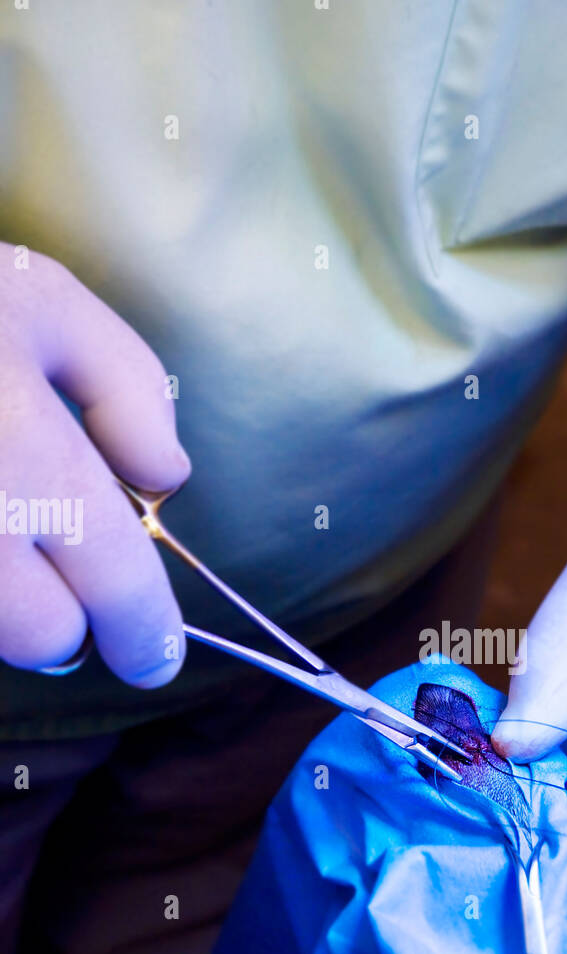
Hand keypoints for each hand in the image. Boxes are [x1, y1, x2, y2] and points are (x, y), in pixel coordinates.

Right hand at [0, 248, 188, 684]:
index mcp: (16, 441)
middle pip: (41, 637)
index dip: (143, 628)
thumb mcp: (38, 298)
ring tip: (1, 526)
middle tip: (57, 574)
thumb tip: (163, 478)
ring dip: (4, 606)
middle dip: (64, 622)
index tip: (155, 654)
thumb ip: (128, 385)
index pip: (110, 577)